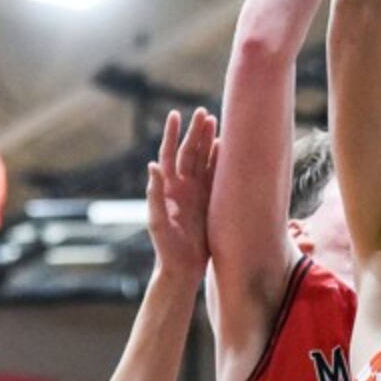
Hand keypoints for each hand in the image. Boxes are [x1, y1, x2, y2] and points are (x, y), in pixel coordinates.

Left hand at [147, 107, 216, 280]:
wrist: (182, 267)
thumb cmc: (165, 246)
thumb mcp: (157, 221)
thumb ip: (155, 194)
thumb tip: (152, 165)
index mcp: (167, 187)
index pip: (169, 154)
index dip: (172, 134)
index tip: (175, 115)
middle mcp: (182, 186)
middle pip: (189, 152)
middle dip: (195, 132)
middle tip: (203, 113)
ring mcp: (197, 192)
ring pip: (204, 161)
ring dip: (209, 142)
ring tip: (216, 122)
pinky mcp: (210, 201)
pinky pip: (217, 176)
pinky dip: (221, 161)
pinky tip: (227, 148)